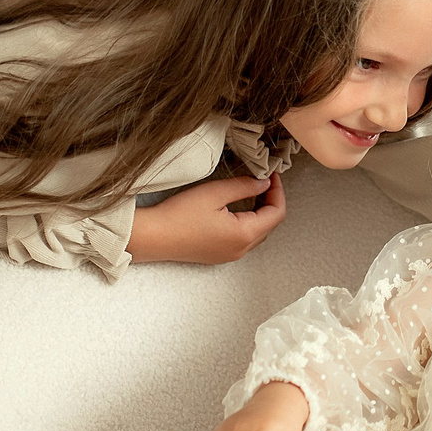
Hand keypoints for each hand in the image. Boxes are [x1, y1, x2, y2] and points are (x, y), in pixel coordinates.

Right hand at [126, 171, 287, 264]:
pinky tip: (237, 208)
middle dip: (271, 201)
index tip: (272, 174)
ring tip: (252, 191)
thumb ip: (244, 186)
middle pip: (270, 225)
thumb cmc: (180, 215)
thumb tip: (264, 182)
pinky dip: (248, 223)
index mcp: (244, 235)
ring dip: (260, 213)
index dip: (278, 192)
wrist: (154, 237)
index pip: (276, 213)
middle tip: (264, 180)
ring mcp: (230, 255)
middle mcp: (241, 249)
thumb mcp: (215, 193)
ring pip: (258, 233)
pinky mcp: (219, 255)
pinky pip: (243, 240)